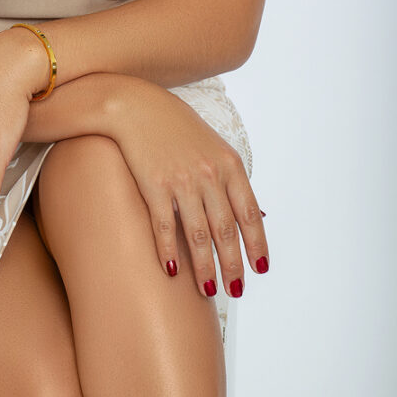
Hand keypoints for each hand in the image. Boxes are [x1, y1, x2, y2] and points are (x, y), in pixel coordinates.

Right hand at [107, 79, 268, 298]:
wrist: (136, 106)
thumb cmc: (176, 126)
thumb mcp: (213, 145)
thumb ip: (229, 177)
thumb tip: (249, 213)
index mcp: (229, 164)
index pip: (249, 213)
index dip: (257, 244)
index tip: (260, 268)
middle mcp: (209, 174)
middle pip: (226, 231)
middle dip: (232, 265)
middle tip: (234, 289)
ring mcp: (182, 181)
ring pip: (198, 235)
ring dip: (205, 267)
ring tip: (208, 290)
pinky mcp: (154, 185)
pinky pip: (164, 227)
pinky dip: (169, 252)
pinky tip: (173, 271)